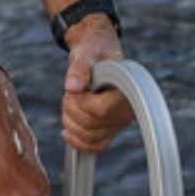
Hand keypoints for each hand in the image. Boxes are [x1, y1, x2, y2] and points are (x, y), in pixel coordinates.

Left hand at [59, 16, 132, 153]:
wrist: (97, 52)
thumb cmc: (94, 50)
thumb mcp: (86, 52)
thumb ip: (79, 67)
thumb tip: (72, 86)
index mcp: (126, 90)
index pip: (100, 110)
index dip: (81, 103)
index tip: (76, 89)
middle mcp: (126, 110)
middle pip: (91, 126)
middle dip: (71, 110)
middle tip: (70, 93)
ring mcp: (119, 122)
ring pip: (90, 138)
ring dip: (71, 123)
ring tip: (70, 103)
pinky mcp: (110, 128)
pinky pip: (95, 145)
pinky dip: (78, 141)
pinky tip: (68, 131)